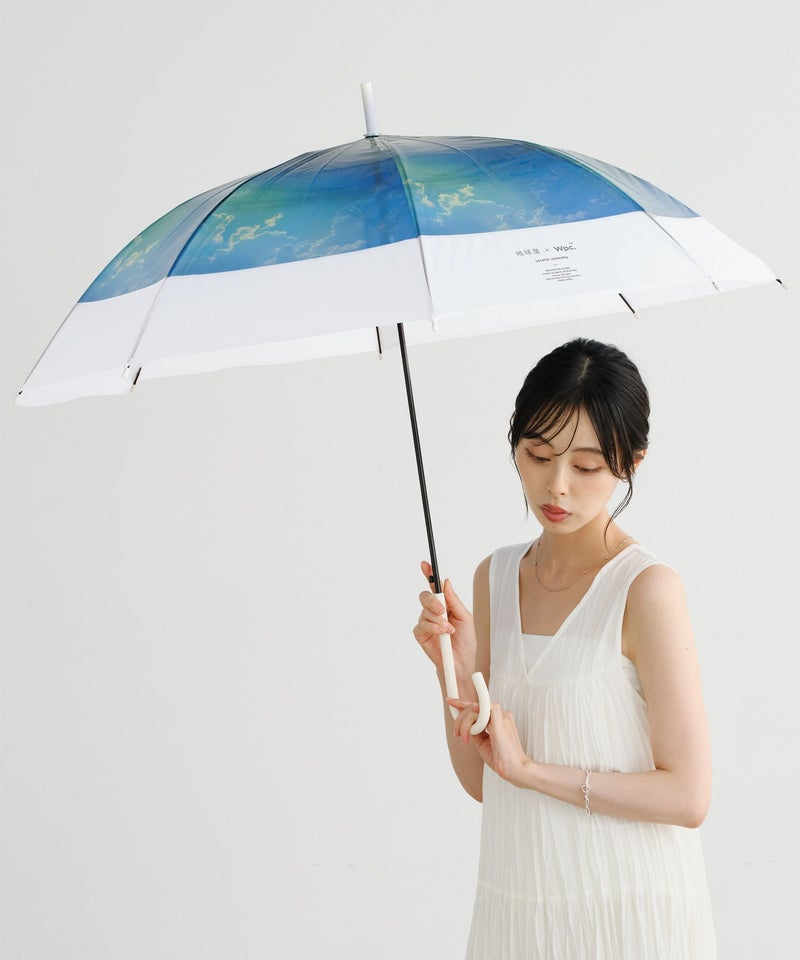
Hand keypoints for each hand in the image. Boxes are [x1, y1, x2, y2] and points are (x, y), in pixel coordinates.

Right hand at [413, 561, 476, 679]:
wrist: (463, 662)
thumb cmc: (465, 641)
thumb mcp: (465, 616)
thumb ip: (453, 600)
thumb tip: (445, 582)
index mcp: (445, 605)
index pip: (434, 586)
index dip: (429, 574)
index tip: (425, 564)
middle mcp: (433, 612)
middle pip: (425, 596)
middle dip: (433, 601)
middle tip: (442, 610)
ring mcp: (426, 622)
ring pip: (425, 611)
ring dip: (439, 620)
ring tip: (449, 630)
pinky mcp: (420, 634)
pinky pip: (422, 625)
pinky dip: (434, 627)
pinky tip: (443, 633)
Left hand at [446, 698, 532, 787]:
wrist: (514, 770)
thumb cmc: (501, 759)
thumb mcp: (482, 743)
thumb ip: (475, 731)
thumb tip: (466, 725)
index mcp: (499, 720)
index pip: (479, 706)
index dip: (463, 703)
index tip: (450, 701)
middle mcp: (502, 716)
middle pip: (475, 707)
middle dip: (461, 719)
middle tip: (457, 734)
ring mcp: (503, 718)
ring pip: (478, 708)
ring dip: (466, 721)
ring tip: (463, 737)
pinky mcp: (501, 723)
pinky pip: (488, 708)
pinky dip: (479, 708)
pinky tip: (472, 710)